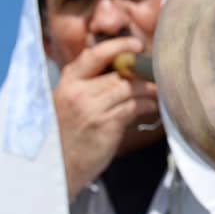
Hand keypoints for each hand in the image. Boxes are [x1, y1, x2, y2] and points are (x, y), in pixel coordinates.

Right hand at [54, 36, 158, 201]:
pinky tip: (152, 107)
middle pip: (119, 73)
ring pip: (129, 88)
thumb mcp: (69, 104)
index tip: (136, 45)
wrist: (56, 168)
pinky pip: (133, 107)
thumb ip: (90, 87)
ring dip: (148, 89)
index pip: (94, 55)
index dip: (118, 46)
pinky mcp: (106, 125)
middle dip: (141, 71)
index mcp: (68, 82)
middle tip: (157, 72)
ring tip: (159, 91)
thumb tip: (124, 73)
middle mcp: (78, 92)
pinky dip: (147, 105)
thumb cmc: (65, 137)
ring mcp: (92, 109)